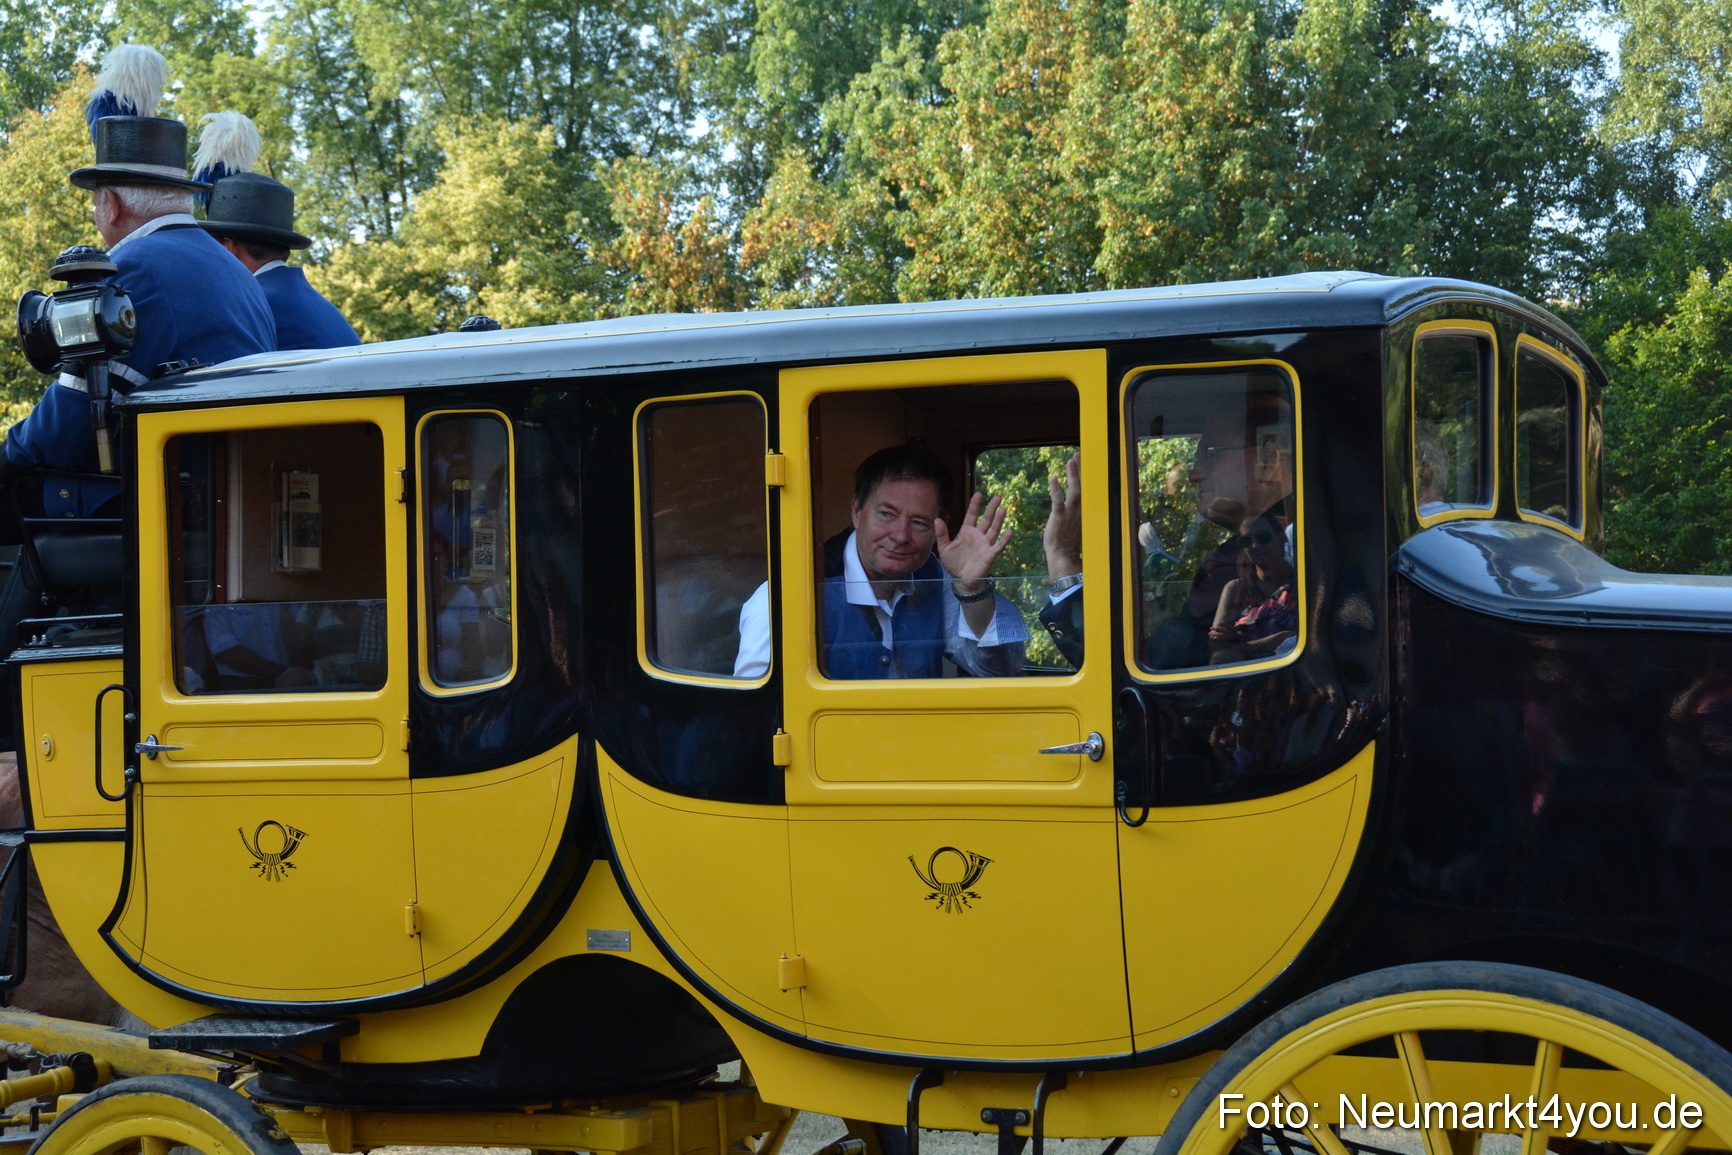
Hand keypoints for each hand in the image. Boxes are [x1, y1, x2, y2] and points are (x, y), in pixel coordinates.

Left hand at [936, 491, 1010, 586]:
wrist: (961, 580)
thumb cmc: (954, 563)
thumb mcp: (944, 548)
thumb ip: (941, 534)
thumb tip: (937, 519)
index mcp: (967, 531)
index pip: (972, 515)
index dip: (975, 505)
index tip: (979, 494)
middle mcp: (978, 535)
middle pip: (986, 519)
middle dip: (991, 508)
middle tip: (998, 497)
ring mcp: (985, 544)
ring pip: (994, 530)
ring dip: (999, 520)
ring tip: (1003, 509)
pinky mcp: (990, 555)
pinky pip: (998, 546)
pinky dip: (1004, 539)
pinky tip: (1010, 532)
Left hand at [1043, 452, 1080, 575]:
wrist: (1062, 554)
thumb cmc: (1067, 538)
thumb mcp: (1075, 520)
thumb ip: (1076, 507)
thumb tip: (1076, 496)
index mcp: (1083, 508)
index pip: (1085, 486)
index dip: (1084, 472)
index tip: (1083, 458)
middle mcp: (1080, 509)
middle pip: (1083, 484)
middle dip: (1081, 468)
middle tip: (1079, 452)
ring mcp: (1070, 513)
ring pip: (1074, 490)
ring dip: (1072, 475)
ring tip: (1070, 460)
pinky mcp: (1060, 518)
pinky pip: (1058, 502)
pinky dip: (1056, 490)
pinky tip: (1053, 478)